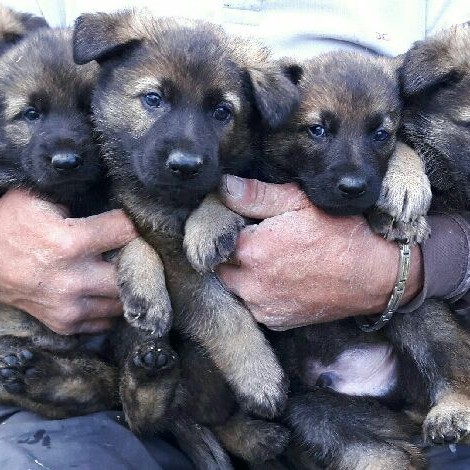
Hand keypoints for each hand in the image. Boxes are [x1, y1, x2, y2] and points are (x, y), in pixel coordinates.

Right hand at [0, 189, 137, 333]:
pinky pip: (104, 322)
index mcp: (70, 242)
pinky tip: (105, 292)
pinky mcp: (64, 323)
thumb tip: (112, 207)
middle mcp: (73, 279)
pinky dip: (110, 307)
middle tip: (136, 254)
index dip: (134, 224)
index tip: (136, 224)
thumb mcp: (38, 200)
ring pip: (123, 302)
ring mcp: (69, 306)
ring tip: (121, 273)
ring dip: (126, 287)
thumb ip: (78, 201)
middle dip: (138, 262)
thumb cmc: (9, 225)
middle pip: (132, 275)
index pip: (126, 231)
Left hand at [217, 176, 422, 329]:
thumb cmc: (340, 233)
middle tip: (261, 241)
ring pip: (235, 285)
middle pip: (223, 262)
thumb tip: (223, 186)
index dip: (229, 227)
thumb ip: (256, 195)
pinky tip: (281, 279)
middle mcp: (250, 283)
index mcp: (251, 249)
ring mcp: (262, 306)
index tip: (245, 222)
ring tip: (273, 260)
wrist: (376, 276)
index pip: (218, 236)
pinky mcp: (275, 322)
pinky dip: (260, 293)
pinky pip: (254, 304)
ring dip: (244, 273)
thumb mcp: (300, 202)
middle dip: (234, 252)